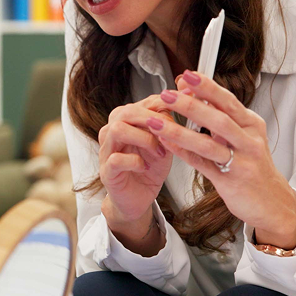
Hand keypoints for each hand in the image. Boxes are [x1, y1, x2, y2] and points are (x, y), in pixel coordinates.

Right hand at [98, 95, 173, 249]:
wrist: (138, 198)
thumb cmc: (149, 169)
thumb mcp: (165, 144)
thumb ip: (171, 124)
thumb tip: (189, 97)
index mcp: (126, 122)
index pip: (141, 103)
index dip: (162, 102)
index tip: (183, 108)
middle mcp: (111, 132)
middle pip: (126, 111)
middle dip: (153, 119)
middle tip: (170, 132)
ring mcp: (106, 151)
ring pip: (118, 130)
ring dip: (144, 138)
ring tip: (159, 152)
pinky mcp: (106, 171)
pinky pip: (116, 159)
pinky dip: (135, 161)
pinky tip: (144, 167)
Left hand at [149, 70, 295, 248]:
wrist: (272, 202)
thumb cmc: (252, 164)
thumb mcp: (242, 135)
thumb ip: (218, 114)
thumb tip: (190, 88)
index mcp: (251, 125)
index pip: (227, 101)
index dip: (206, 88)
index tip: (186, 76)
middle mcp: (249, 141)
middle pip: (218, 119)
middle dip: (190, 105)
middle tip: (167, 95)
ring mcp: (241, 162)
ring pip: (207, 144)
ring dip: (178, 131)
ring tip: (156, 122)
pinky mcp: (230, 181)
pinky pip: (201, 164)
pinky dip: (182, 153)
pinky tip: (165, 143)